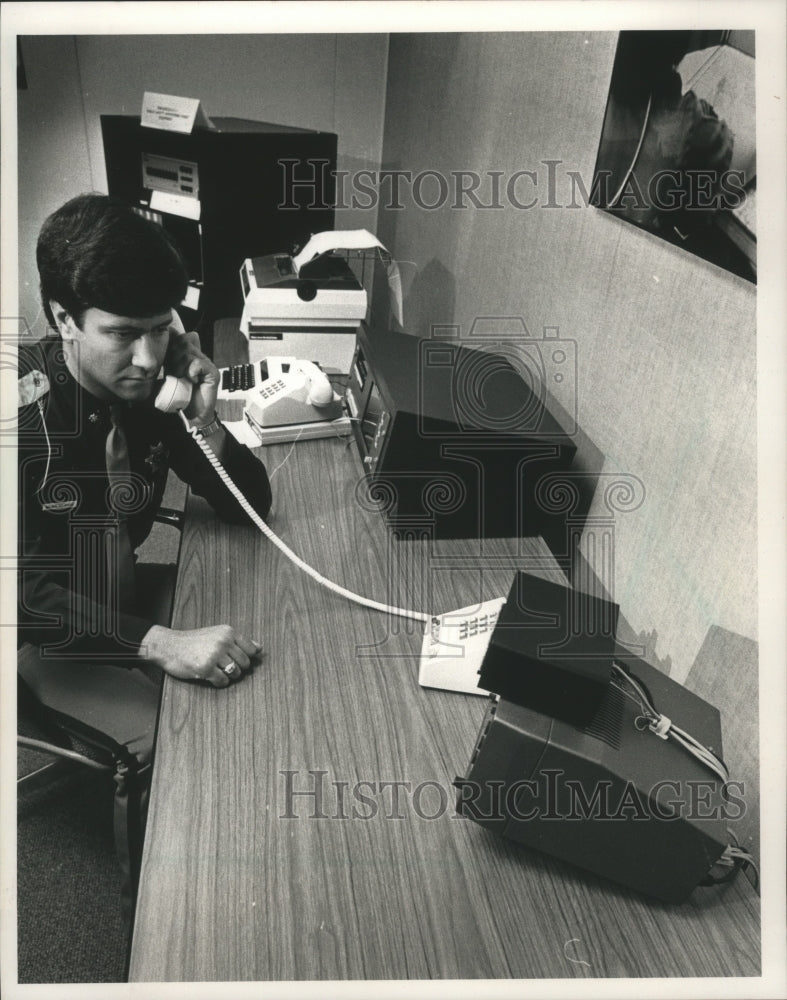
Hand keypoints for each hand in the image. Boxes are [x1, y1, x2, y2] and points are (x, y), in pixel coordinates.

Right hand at [139, 624, 260, 686]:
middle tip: (223, 666)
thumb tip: (260, 648)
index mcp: (228, 632)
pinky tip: (211, 677)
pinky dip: (219, 683)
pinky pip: (223, 681)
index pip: (252, 650)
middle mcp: (223, 641)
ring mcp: (214, 655)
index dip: (246, 658)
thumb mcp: (217, 634)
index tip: (235, 659)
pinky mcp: (205, 669)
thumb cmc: (193, 641)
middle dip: (237, 668)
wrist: (168, 646)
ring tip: (217, 671)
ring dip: (228, 676)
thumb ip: (239, 641)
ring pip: (236, 673)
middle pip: (245, 663)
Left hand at [164, 328, 219, 424]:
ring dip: (180, 367)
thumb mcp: (166, 375)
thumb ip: (165, 360)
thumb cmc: (178, 398)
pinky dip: (191, 372)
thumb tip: (160, 344)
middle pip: (183, 342)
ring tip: (182, 379)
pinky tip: (191, 381)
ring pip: (188, 352)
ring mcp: (206, 364)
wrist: (191, 416)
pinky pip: (198, 363)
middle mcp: (198, 357)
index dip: (170, 345)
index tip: (166, 361)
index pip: (179, 337)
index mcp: (186, 356)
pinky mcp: (212, 373)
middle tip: (174, 374)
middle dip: (173, 358)